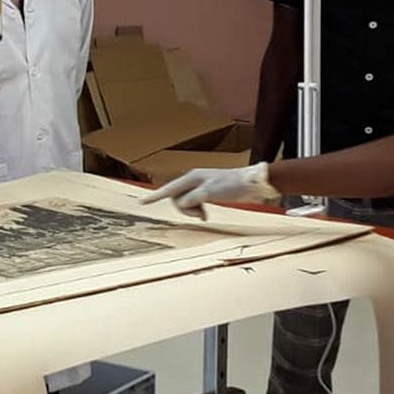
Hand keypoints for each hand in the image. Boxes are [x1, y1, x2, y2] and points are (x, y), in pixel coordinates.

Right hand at [139, 163, 279, 218]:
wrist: (251, 184)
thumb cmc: (232, 185)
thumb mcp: (210, 192)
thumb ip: (192, 199)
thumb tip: (181, 204)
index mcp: (192, 178)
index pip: (169, 189)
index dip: (155, 196)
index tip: (142, 202)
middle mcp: (193, 181)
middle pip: (177, 198)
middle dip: (184, 209)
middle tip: (200, 215)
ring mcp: (200, 187)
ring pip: (185, 202)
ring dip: (192, 211)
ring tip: (204, 215)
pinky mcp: (207, 193)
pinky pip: (194, 203)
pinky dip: (197, 210)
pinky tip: (205, 214)